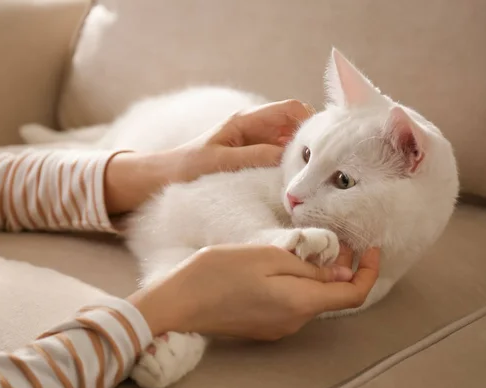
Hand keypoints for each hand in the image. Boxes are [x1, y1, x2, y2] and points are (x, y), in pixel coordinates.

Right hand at [128, 245, 379, 340]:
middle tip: (339, 240)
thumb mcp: (268, 257)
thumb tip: (339, 272)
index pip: (353, 294)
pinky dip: (300, 283)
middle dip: (342, 268)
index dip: (369, 271)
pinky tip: (287, 264)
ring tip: (311, 246)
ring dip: (320, 274)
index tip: (371, 249)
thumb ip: (308, 266)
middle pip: (332, 296)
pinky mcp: (263, 325)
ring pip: (312, 299)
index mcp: (300, 303)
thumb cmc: (218, 273)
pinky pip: (292, 304)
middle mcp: (294, 321)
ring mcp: (278, 327)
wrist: (178, 302)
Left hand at [177, 99, 315, 180]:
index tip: (318, 145)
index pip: (290, 109)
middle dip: (309, 141)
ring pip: (291, 142)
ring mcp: (256, 142)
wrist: (167, 177)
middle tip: (317, 165)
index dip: (309, 121)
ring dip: (300, 155)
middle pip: (295, 125)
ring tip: (308, 175)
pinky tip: (292, 181)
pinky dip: (290, 165)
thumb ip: (255, 156)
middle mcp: (255, 127)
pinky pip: (280, 156)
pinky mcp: (255, 157)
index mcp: (247, 119)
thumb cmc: (189, 166)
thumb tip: (288, 156)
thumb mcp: (221, 162)